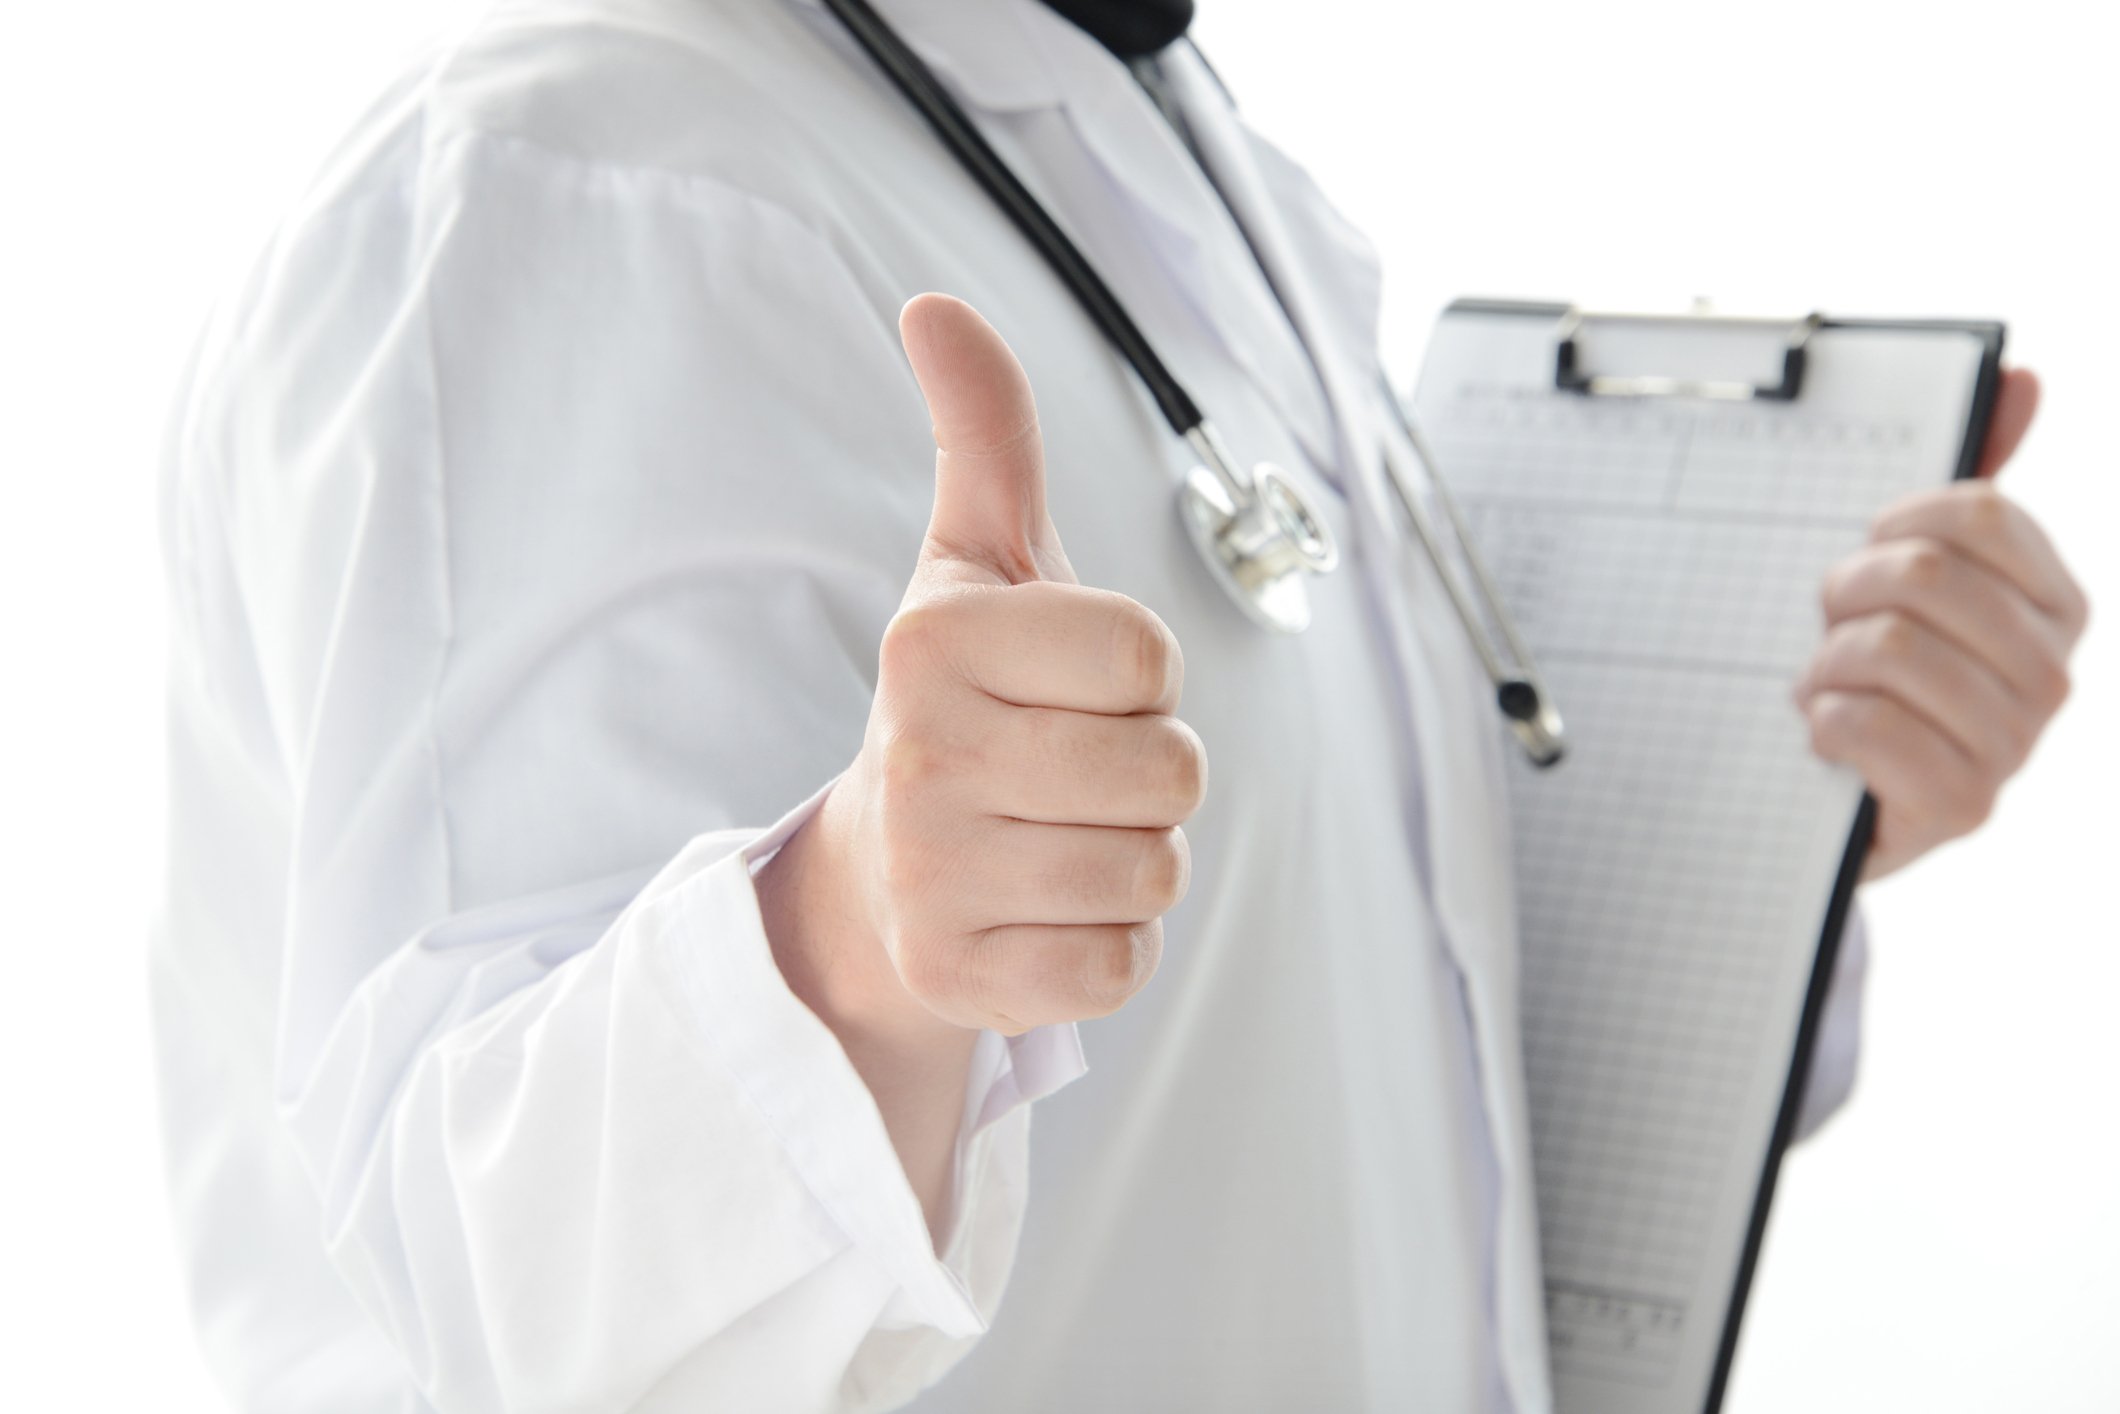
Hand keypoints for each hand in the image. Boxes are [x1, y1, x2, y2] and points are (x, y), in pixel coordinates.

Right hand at [763, 293, 1204, 1040]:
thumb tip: (935, 306)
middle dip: (1147, 772)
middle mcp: (921, 759)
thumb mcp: (976, 562)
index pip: (1150, 659)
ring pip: (1157, 872)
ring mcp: (934, 879)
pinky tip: (1042, 911)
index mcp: (933, 642)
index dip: (1141, 676)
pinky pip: (1124, 964)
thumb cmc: (966, 703)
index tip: (1076, 686)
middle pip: (1170, 772)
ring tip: (1057, 838)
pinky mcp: (961, 980)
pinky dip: (1107, 942)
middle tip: (1068, 772)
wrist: (880, 875)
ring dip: (1135, 858)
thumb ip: (983, 435)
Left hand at [1798, 369, 2088, 879]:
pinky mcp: (1963, 805)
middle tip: (1831, 632)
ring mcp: (2016, 745)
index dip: (1895, 523)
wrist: (1836, 798)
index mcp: (2055, 602)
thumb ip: (1967, 481)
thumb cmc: (1875, 673)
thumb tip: (2022, 377)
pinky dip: (1822, 724)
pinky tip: (1829, 737)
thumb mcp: (1909, 574)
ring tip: (1827, 688)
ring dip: (1825, 665)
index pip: (1981, 512)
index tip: (1867, 555)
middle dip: (1844, 596)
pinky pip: (1863, 724)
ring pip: (1887, 648)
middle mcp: (2052, 674)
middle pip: (1923, 575)